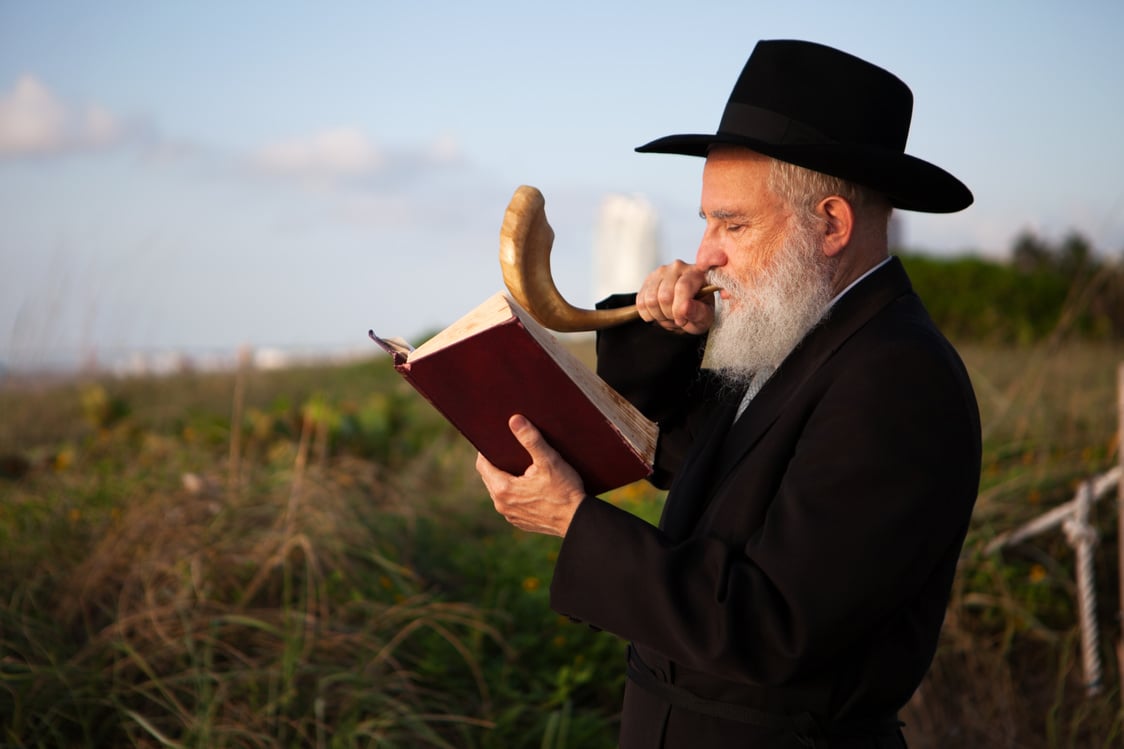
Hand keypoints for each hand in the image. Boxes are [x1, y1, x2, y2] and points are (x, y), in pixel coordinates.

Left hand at [475, 415, 586, 536]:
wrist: (578, 520)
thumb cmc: (564, 491)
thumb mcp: (548, 460)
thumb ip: (530, 439)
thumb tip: (514, 420)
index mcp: (503, 489)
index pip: (482, 465)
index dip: (487, 450)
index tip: (495, 440)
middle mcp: (502, 505)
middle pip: (490, 478)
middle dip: (497, 464)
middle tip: (509, 450)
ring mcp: (511, 516)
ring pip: (500, 492)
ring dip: (506, 480)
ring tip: (520, 466)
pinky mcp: (521, 523)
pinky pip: (512, 504)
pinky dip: (516, 494)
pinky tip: (530, 486)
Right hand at [636, 260, 714, 333]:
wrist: (686, 309)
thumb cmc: (698, 311)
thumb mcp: (705, 317)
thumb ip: (699, 313)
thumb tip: (685, 307)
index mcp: (697, 273)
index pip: (683, 287)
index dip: (679, 309)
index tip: (682, 321)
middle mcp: (678, 267)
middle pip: (665, 296)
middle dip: (669, 315)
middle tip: (676, 319)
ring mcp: (660, 272)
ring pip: (651, 300)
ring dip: (658, 315)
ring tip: (668, 316)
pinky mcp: (648, 280)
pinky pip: (641, 302)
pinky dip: (648, 314)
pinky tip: (658, 313)